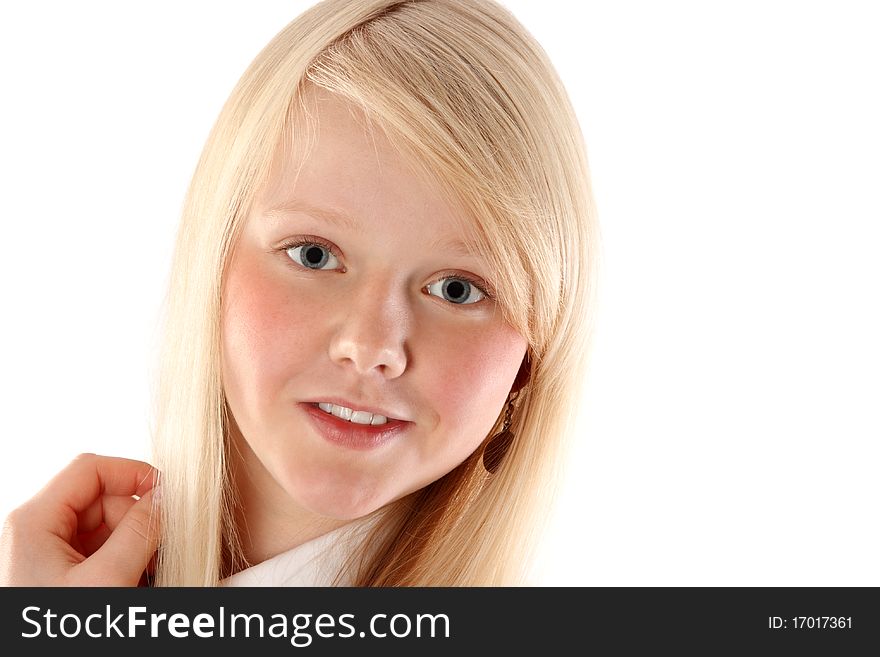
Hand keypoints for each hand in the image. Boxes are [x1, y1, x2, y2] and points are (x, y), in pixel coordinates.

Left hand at [0, 453, 161, 585]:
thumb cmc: (57, 629)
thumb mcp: (105, 580)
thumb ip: (139, 532)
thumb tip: (164, 498)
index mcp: (33, 521)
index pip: (90, 468)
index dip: (132, 474)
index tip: (166, 491)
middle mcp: (35, 531)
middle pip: (103, 499)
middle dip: (137, 522)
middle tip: (157, 551)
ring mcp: (45, 553)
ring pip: (105, 527)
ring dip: (134, 545)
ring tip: (145, 576)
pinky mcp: (56, 574)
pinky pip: (99, 551)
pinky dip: (123, 562)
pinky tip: (133, 582)